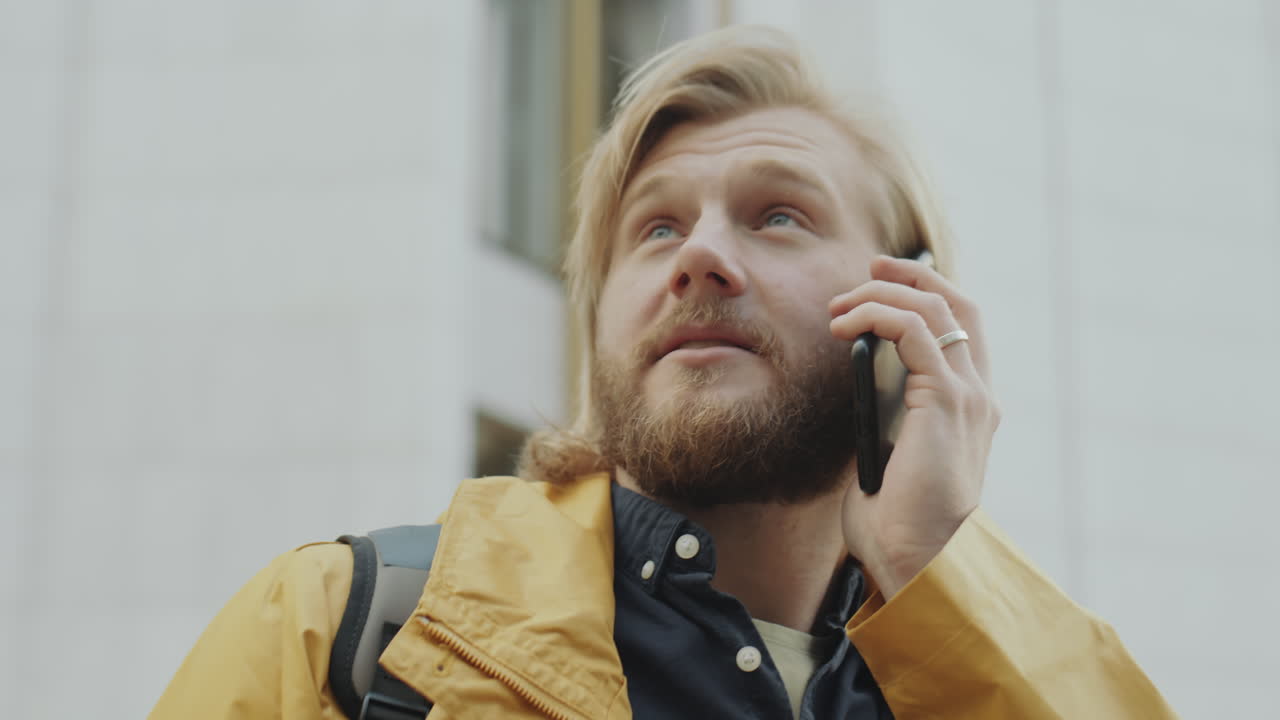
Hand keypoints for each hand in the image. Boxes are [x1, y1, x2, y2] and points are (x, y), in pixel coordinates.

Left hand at [828, 255, 1000, 598]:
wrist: (915, 561)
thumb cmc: (895, 521)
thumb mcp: (889, 454)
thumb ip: (885, 415)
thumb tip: (855, 383)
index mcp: (970, 408)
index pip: (962, 329)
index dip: (928, 295)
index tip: (882, 283)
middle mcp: (979, 396)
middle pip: (961, 305)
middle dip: (915, 276)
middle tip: (870, 267)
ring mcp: (968, 397)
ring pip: (937, 309)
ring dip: (884, 294)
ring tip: (842, 304)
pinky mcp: (946, 403)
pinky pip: (917, 332)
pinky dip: (880, 315)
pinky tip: (846, 325)